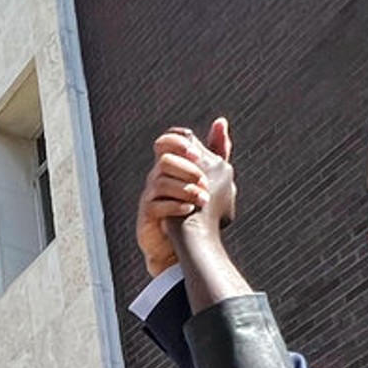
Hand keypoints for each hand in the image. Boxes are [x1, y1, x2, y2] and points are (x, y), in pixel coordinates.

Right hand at [137, 126, 207, 275]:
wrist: (181, 247)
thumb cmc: (196, 210)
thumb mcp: (211, 179)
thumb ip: (217, 152)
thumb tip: (221, 121)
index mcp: (171, 166)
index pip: (166, 141)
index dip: (177, 141)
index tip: (195, 151)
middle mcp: (157, 177)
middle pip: (165, 160)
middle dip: (186, 168)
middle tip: (204, 181)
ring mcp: (150, 196)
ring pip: (161, 181)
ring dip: (185, 189)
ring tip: (203, 200)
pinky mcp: (147, 215)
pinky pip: (156, 205)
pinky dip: (175, 206)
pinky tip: (189, 210)